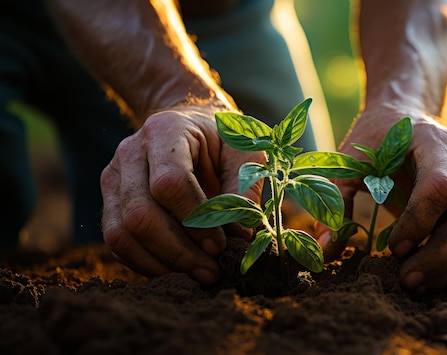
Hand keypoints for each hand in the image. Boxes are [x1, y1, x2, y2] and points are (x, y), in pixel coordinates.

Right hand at [100, 102, 264, 284]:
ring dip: (161, 263)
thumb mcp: (245, 151)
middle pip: (140, 214)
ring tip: (198, 274)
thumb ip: (246, 186)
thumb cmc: (222, 140)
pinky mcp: (110, 201)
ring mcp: (114, 177)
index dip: (195, 221)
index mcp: (165, 131)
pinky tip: (177, 269)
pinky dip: (146, 263)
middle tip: (212, 271)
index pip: (169, 183)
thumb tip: (242, 234)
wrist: (190, 124)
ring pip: (121, 233)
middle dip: (178, 251)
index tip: (220, 245)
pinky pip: (117, 242)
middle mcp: (130, 152)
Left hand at [317, 107, 446, 293]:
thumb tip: (324, 250)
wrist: (405, 117)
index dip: (418, 221)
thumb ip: (336, 200)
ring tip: (413, 284)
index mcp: (436, 144)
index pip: (439, 187)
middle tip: (406, 281)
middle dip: (438, 257)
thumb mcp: (349, 160)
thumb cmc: (376, 138)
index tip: (393, 248)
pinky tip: (425, 276)